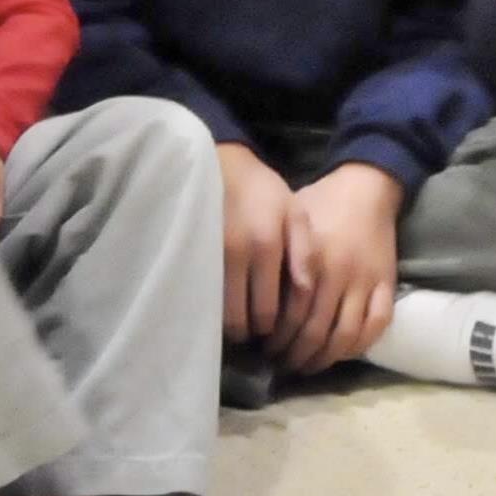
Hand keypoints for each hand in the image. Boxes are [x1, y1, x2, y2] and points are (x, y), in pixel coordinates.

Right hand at [217, 145, 294, 344]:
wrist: (220, 165)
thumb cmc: (263, 191)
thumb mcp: (294, 212)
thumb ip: (305, 252)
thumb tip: (306, 293)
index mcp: (266, 245)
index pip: (267, 309)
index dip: (270, 328)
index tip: (273, 330)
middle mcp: (235, 254)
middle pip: (238, 319)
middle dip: (248, 330)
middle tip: (254, 328)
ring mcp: (207, 256)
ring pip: (215, 313)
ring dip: (226, 322)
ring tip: (237, 317)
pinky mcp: (189, 256)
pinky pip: (199, 296)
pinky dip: (210, 306)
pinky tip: (219, 301)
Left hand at [275, 164, 404, 370]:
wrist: (366, 185)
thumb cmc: (320, 203)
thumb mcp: (290, 220)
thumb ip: (277, 256)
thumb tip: (252, 294)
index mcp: (312, 259)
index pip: (291, 314)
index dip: (277, 339)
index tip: (265, 349)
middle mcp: (339, 274)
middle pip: (315, 331)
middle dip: (296, 355)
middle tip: (283, 363)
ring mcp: (366, 281)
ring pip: (345, 336)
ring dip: (324, 358)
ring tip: (308, 365)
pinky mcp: (387, 283)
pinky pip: (377, 325)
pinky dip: (360, 345)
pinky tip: (342, 352)